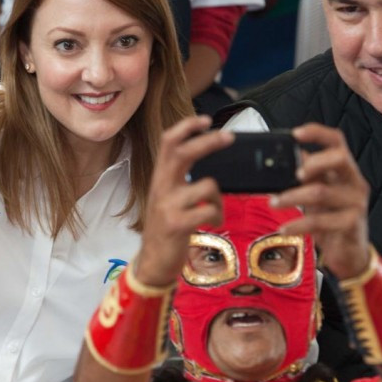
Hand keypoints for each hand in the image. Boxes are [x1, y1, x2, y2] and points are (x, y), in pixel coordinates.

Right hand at [135, 116, 233, 285]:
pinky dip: (217, 216)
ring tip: (215, 210)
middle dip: (209, 141)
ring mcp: (168, 205)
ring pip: (207, 185)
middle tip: (229, 136)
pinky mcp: (177, 224)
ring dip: (219, 198)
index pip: (168, 142)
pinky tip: (212, 222)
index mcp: (160, 178)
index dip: (186, 127)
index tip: (206, 119)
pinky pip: (209, 210)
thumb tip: (205, 159)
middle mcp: (161, 187)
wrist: (153, 262)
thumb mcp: (168, 198)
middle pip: (184, 152)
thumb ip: (180, 178)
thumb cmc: (167, 227)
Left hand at [270, 123, 370, 279]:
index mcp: (345, 170)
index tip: (294, 134)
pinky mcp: (351, 224)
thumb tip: (282, 157)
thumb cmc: (331, 219)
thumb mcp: (317, 193)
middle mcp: (355, 182)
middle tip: (293, 175)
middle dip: (313, 162)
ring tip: (273, 202)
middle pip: (339, 158)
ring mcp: (356, 203)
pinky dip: (298, 224)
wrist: (348, 254)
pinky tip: (284, 228)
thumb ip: (306, 175)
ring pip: (322, 192)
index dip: (318, 133)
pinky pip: (321, 220)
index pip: (337, 141)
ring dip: (292, 197)